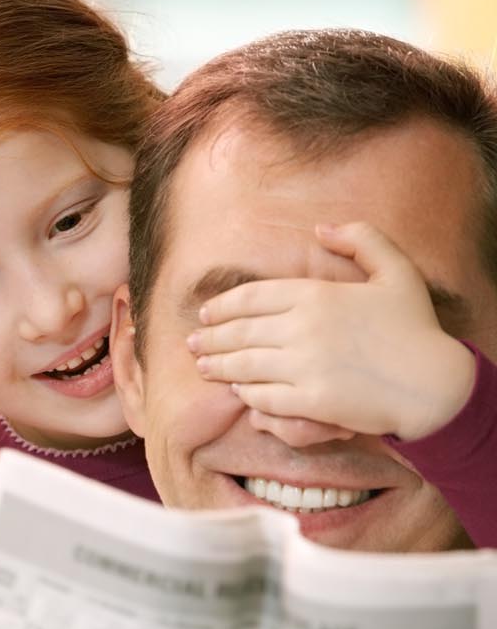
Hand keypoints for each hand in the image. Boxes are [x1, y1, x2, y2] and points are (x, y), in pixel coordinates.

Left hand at [189, 221, 476, 443]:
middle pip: (240, 332)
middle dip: (210, 338)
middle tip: (193, 343)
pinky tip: (237, 391)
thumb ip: (361, 238)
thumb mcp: (397, 271)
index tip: (206, 314)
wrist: (435, 383)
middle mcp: (304, 328)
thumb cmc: (415, 327)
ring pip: (244, 365)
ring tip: (203, 368)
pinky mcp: (310, 401)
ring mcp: (305, 366)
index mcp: (317, 295)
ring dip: (218, 367)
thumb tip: (321, 228)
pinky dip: (245, 394)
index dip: (222, 307)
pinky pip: (262, 397)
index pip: (251, 297)